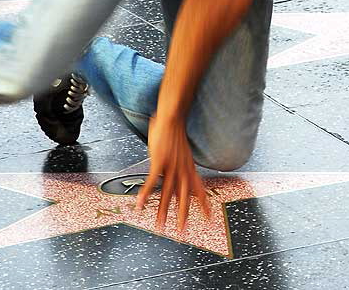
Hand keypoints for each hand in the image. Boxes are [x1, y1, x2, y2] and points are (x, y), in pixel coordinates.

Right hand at [137, 115, 209, 229]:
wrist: (172, 117)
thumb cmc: (173, 130)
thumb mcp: (181, 148)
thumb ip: (178, 155)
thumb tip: (180, 160)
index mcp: (189, 167)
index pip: (199, 188)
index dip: (204, 203)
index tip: (209, 217)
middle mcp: (182, 169)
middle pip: (183, 196)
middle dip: (182, 214)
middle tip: (182, 231)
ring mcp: (171, 166)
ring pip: (167, 193)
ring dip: (162, 211)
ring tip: (159, 226)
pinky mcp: (159, 161)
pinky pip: (152, 182)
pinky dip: (146, 194)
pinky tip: (140, 204)